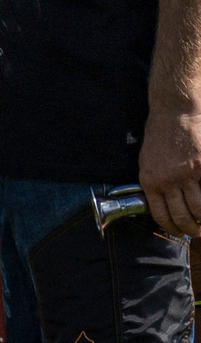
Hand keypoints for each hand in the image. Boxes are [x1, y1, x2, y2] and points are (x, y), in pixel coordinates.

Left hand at [140, 108, 200, 236]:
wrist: (175, 110)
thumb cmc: (160, 133)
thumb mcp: (147, 160)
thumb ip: (154, 181)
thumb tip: (161, 201)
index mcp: (150, 181)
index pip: (160, 215)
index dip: (171, 227)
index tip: (178, 232)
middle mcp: (168, 181)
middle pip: (182, 216)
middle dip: (191, 229)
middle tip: (198, 232)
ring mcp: (189, 174)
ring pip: (200, 209)